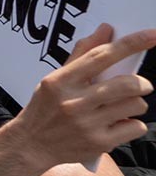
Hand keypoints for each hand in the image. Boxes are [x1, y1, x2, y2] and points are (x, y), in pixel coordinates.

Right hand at [6, 25, 155, 170]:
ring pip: (136, 105)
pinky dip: (133, 125)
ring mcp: (87, 124)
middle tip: (141, 85)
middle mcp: (74, 102)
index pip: (101, 56)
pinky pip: (136, 127)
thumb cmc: (45, 109)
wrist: (31, 145)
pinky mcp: (100, 143)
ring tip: (121, 108)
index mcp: (62, 81)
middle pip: (127, 84)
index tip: (152, 35)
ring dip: (135, 104)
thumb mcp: (55, 80)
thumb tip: (106, 30)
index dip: (131, 44)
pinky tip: (117, 126)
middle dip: (142, 83)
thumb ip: (82, 55)